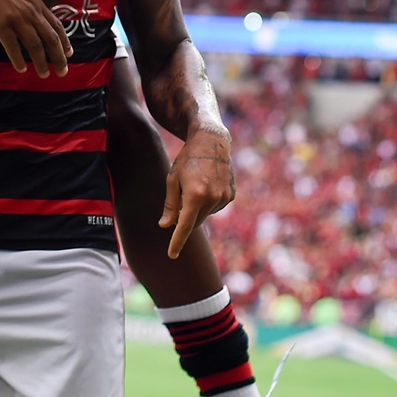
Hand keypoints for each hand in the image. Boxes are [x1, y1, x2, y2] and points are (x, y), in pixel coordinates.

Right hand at [0, 0, 70, 77]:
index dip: (64, 41)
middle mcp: (30, 10)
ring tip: (44, 74)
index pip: (56, 25)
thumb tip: (26, 11)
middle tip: (63, 71)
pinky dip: (18, 60)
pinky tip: (21, 68)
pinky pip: (13, 47)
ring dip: (41, 63)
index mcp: (35, 1)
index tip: (69, 53)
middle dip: (59, 57)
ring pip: (36, 46)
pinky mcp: (1, 24)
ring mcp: (17, 17)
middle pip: (51, 38)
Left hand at [159, 125, 234, 258]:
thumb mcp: (173, 179)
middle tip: (181, 197)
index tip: (171, 255)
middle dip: (186, 218)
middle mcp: (212, 198)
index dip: (177, 242)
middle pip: (195, 222)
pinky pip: (215, 207)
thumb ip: (171, 205)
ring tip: (196, 184)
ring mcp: (224, 197)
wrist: (212, 141)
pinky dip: (209, 202)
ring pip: (205, 215)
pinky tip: (208, 184)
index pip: (184, 226)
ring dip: (198, 208)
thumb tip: (165, 226)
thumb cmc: (187, 159)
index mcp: (194, 195)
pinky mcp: (231, 195)